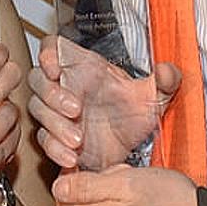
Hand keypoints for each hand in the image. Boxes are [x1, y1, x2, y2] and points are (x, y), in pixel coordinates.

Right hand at [28, 36, 180, 170]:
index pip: (54, 48)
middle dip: (52, 94)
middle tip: (75, 110)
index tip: (54, 67)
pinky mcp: (57, 139)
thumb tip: (168, 70)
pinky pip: (43, 139)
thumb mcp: (154, 97)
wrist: (132, 149)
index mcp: (85, 68)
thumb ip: (165, 82)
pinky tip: (70, 157)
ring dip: (54, 124)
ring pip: (38, 110)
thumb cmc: (135, 114)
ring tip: (77, 139)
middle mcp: (66, 87)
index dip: (48, 54)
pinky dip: (54, 148)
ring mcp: (58, 114)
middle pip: (39, 79)